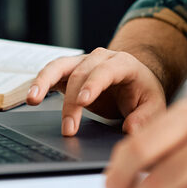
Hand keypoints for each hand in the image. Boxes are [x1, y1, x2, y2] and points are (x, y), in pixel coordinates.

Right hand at [25, 47, 168, 135]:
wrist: (135, 82)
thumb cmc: (143, 93)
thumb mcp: (154, 106)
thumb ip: (146, 117)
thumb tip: (131, 129)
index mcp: (124, 63)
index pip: (106, 70)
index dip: (93, 83)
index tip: (83, 101)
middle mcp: (101, 58)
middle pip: (81, 73)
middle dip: (71, 102)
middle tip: (68, 129)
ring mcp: (83, 62)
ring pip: (60, 66)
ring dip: (45, 82)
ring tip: (33, 99)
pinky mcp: (70, 71)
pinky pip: (52, 73)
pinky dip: (40, 82)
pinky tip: (32, 96)